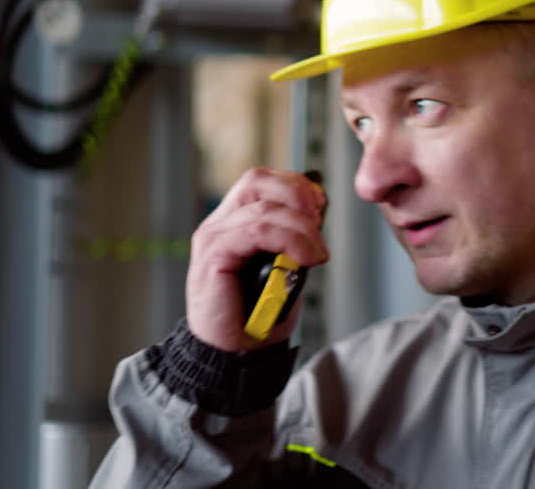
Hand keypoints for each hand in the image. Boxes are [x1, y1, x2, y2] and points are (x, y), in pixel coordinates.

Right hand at [186, 168, 327, 351]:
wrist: (235, 354)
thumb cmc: (258, 316)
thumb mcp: (284, 268)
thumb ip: (292, 240)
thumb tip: (318, 219)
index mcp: (233, 222)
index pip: (262, 181)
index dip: (296, 185)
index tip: (322, 206)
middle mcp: (219, 224)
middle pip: (258, 180)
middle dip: (298, 194)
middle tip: (320, 223)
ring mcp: (213, 238)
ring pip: (264, 209)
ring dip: (302, 228)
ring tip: (319, 254)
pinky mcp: (214, 256)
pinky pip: (256, 232)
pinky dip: (289, 240)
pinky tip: (306, 258)